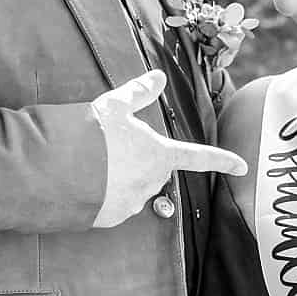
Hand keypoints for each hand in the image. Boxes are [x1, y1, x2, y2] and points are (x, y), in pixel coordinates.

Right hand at [91, 70, 247, 227]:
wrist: (55, 170)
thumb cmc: (88, 135)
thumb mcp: (113, 106)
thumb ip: (138, 93)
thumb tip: (158, 76)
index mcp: (158, 154)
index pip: (197, 156)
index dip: (221, 159)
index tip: (241, 166)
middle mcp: (150, 181)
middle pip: (154, 170)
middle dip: (139, 160)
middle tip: (111, 146)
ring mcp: (131, 202)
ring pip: (133, 188)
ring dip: (120, 178)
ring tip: (92, 164)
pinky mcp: (109, 218)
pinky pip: (113, 205)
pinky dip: (104, 194)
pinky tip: (86, 182)